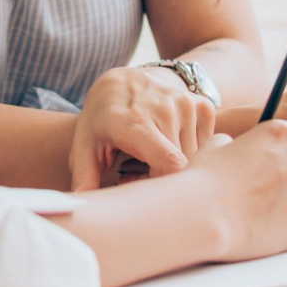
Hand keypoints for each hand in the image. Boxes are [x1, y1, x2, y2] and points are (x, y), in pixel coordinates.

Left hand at [69, 66, 216, 190]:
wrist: (124, 80)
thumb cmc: (102, 119)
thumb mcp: (84, 146)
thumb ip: (84, 178)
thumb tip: (81, 206)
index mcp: (137, 122)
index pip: (171, 164)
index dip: (161, 185)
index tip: (140, 184)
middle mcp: (167, 109)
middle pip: (182, 167)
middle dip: (163, 179)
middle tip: (139, 173)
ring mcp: (188, 105)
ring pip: (196, 158)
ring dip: (177, 168)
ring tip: (151, 160)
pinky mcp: (203, 106)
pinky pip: (205, 146)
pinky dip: (189, 154)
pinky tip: (168, 147)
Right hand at [185, 121, 286, 261]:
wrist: (204, 217)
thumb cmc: (205, 178)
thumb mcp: (215, 145)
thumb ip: (232, 142)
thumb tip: (232, 146)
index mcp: (283, 133)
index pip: (286, 139)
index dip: (270, 153)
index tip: (256, 165)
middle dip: (282, 177)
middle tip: (254, 191)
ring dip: (283, 203)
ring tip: (251, 213)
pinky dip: (279, 229)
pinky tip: (255, 230)